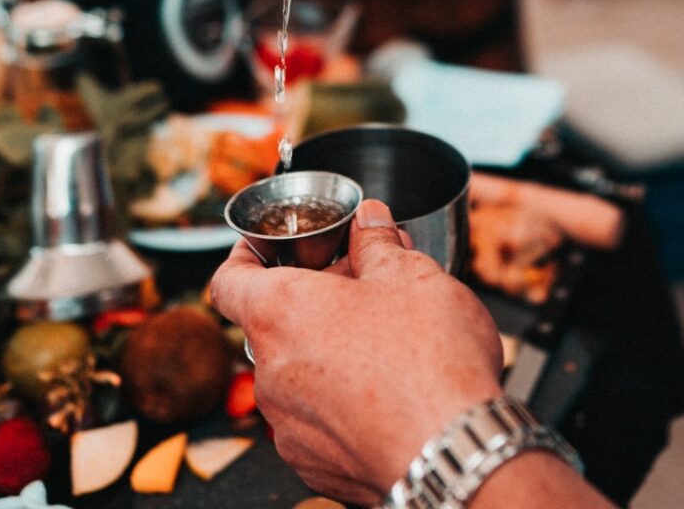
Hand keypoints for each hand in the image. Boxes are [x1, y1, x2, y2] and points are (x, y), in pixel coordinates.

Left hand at [209, 201, 503, 503]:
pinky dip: (340, 402)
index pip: (229, 280)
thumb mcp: (412, 276)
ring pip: (296, 372)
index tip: (268, 249)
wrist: (454, 452)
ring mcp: (287, 423)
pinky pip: (315, 419)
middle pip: (273, 324)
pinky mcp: (312, 462)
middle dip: (313, 302)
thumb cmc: (431, 362)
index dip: (245, 257)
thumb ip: (378, 243)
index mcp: (281, 312)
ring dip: (327, 352)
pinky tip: (386, 394)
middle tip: (361, 287)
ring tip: (385, 343)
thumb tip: (369, 222)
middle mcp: (270, 369)